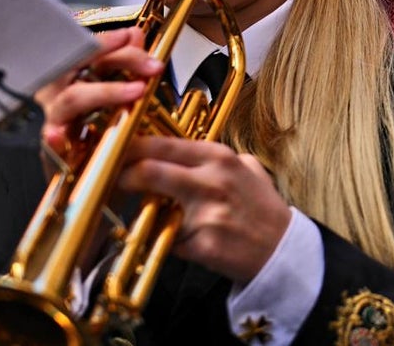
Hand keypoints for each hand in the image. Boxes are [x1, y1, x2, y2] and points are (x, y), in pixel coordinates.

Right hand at [34, 27, 163, 163]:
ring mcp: (56, 120)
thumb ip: (124, 61)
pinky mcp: (54, 152)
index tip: (134, 37)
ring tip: (135, 92)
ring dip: (106, 92)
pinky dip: (54, 140)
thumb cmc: (97, 127)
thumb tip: (135, 33)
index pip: (91, 49)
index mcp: (73, 74)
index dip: (111, 40)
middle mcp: (61, 93)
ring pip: (73, 98)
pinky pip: (51, 144)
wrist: (87, 175)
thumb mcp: (113, 88)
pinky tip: (57, 136)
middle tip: (153, 68)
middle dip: (121, 61)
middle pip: (82, 66)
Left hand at [119, 136, 291, 281]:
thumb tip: (173, 152)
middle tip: (111, 182)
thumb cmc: (261, 207)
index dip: (130, 148)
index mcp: (218, 157)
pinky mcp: (202, 244)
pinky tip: (179, 240)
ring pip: (151, 209)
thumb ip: (211, 159)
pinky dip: (163, 240)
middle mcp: (210, 180)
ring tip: (148, 214)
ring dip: (142, 213)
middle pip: (146, 170)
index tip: (113, 152)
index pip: (160, 144)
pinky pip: (166, 240)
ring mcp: (205, 214)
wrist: (282, 248)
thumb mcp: (245, 168)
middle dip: (120, 177)